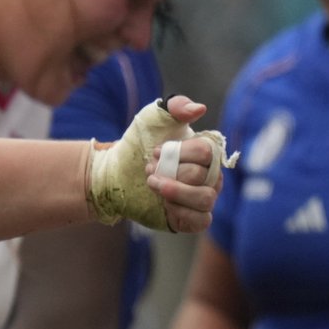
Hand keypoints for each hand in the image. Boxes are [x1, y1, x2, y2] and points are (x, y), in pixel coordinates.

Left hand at [88, 96, 235, 233]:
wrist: (118, 171)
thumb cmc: (140, 143)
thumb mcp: (153, 118)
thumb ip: (175, 107)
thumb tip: (200, 109)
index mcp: (206, 152)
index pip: (207, 152)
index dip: (178, 153)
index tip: (155, 151)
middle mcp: (210, 176)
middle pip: (201, 176)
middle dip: (169, 172)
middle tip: (149, 169)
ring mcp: (203, 198)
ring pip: (205, 199)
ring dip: (174, 191)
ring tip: (152, 183)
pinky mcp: (193, 219)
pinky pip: (200, 221)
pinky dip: (180, 212)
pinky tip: (164, 203)